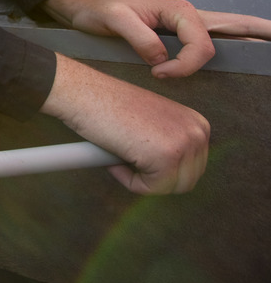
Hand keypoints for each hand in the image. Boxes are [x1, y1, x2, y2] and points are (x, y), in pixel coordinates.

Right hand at [40, 53, 208, 193]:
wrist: (86, 94)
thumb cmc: (109, 105)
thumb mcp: (154, 120)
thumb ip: (170, 141)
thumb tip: (174, 172)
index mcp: (197, 123)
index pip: (193, 167)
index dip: (162, 169)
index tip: (141, 157)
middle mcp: (197, 133)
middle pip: (186, 180)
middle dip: (154, 177)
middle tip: (129, 161)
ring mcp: (184, 145)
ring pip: (169, 188)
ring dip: (141, 179)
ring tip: (121, 158)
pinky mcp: (166, 158)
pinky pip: (149, 188)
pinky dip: (129, 181)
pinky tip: (116, 159)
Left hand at [41, 0, 270, 78]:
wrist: (85, 10)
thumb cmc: (99, 13)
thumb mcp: (114, 20)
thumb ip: (140, 38)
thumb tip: (162, 60)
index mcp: (178, 11)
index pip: (202, 45)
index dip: (186, 64)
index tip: (159, 74)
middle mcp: (190, 16)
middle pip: (235, 26)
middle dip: (262, 32)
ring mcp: (189, 24)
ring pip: (231, 30)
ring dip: (254, 36)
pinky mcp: (182, 34)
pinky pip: (216, 39)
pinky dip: (237, 41)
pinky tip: (249, 47)